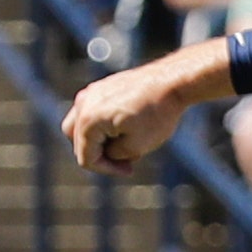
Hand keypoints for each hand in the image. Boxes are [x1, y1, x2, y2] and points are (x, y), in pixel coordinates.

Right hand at [61, 42, 229, 176]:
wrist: (172, 82)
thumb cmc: (156, 114)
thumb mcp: (136, 148)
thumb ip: (113, 156)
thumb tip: (107, 152)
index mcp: (88, 120)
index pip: (86, 158)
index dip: (107, 169)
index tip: (129, 169)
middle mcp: (83, 103)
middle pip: (78, 142)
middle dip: (100, 156)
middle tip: (125, 160)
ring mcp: (91, 92)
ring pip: (82, 126)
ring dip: (99, 141)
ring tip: (125, 145)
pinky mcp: (102, 87)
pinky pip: (92, 112)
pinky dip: (104, 126)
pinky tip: (127, 130)